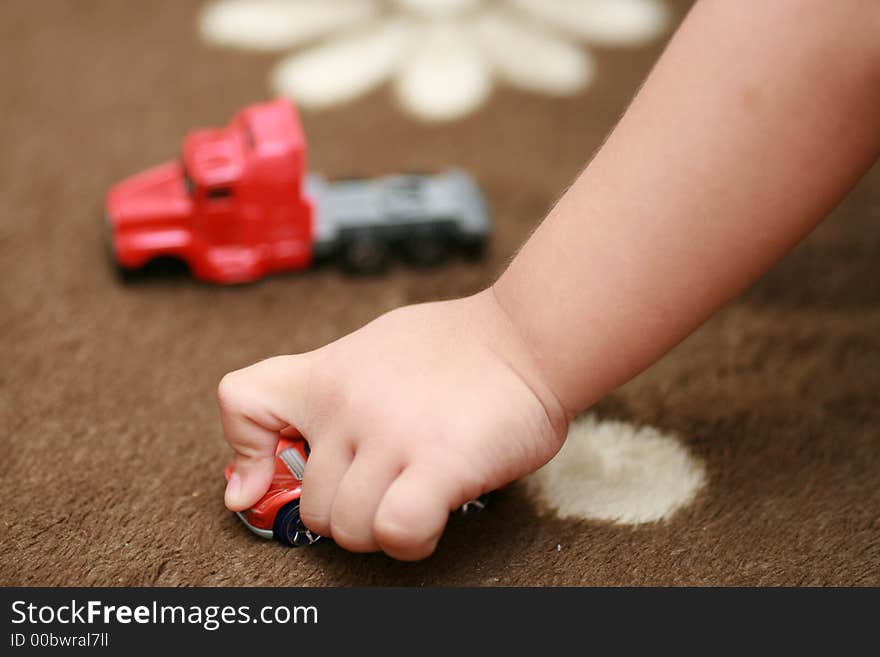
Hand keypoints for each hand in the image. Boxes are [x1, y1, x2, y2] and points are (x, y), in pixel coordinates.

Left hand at [217, 289, 567, 559]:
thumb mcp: (372, 350)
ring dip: (382, 528)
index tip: (265, 481)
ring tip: (416, 497)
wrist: (526, 337)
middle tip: (387, 489)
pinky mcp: (438, 463)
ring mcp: (390, 435)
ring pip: (349, 528)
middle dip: (348, 512)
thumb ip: (327, 393)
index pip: (241, 401)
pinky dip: (413, 538)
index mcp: (327, 375)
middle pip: (310, 505)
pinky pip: (398, 531)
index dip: (248, 454)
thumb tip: (287, 458)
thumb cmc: (457, 347)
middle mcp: (347, 406)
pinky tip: (435, 513)